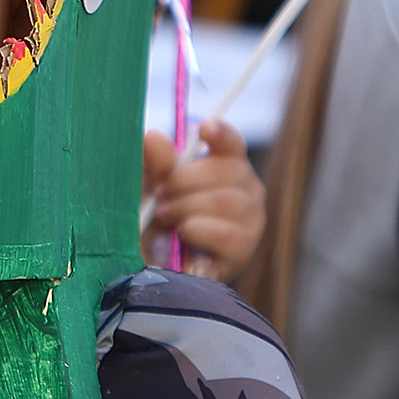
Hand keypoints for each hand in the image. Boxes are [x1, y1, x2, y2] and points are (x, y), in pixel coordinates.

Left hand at [142, 119, 263, 281]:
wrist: (155, 270)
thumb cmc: (156, 223)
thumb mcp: (147, 190)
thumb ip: (152, 165)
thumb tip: (154, 137)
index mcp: (225, 167)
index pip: (232, 143)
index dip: (221, 134)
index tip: (203, 128)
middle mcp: (246, 191)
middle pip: (228, 171)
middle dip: (184, 181)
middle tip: (161, 196)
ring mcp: (250, 221)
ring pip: (227, 201)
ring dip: (187, 208)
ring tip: (167, 218)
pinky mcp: (244, 250)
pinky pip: (228, 234)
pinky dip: (199, 231)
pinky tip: (183, 235)